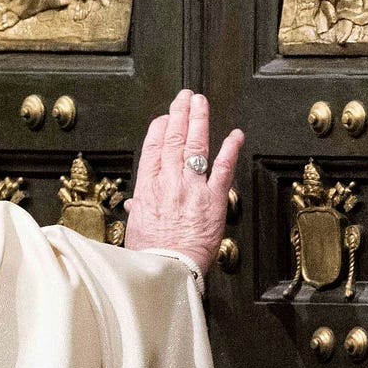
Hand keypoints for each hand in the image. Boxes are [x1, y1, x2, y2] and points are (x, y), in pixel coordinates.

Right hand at [124, 90, 243, 268]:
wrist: (167, 271)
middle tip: (184, 96)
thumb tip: (133, 206)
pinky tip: (235, 134)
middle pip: (173, 139)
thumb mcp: (135, 230)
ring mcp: (191, 189)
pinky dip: (230, 149)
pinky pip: (223, 169)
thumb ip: (138, 212)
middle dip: (179, 114)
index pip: (152, 148)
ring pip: (195, 146)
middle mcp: (168, 182)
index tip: (164, 118)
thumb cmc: (149, 255)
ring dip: (198, 120)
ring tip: (200, 102)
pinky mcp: (213, 200)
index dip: (159, 129)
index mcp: (146, 188)